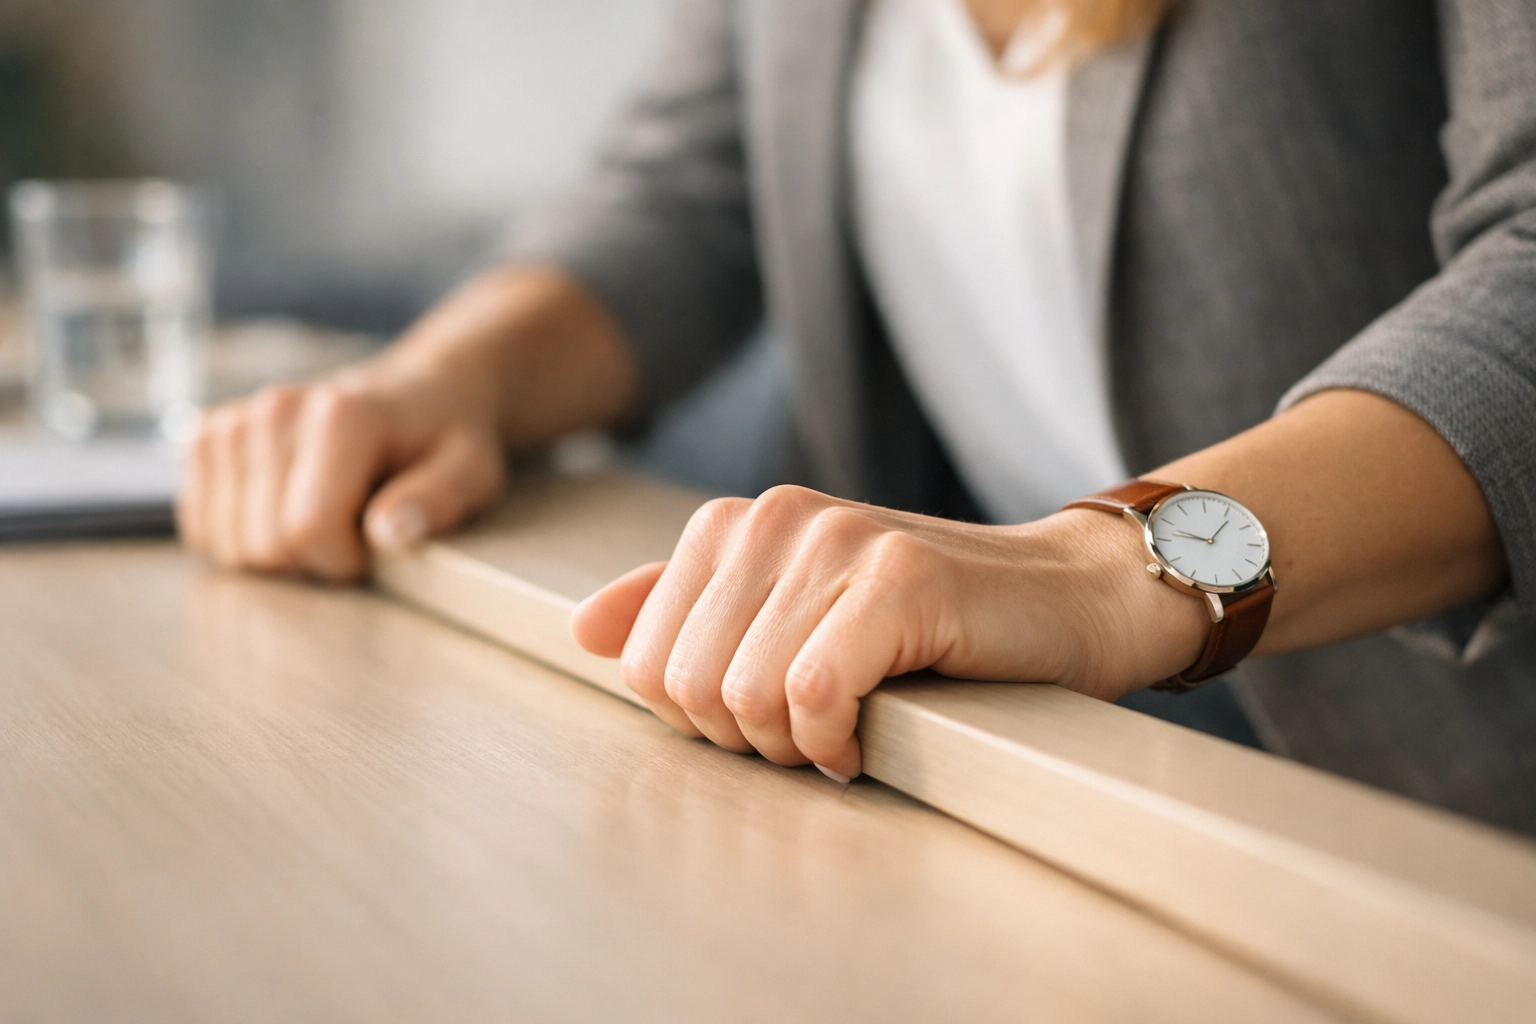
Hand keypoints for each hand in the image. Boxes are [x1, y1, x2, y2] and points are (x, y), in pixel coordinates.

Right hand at [177, 358, 504, 580]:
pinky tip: (285, 511)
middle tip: (353, 534)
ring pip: (225, 541)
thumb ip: (435, 501)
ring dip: (278, 551)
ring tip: (325, 516)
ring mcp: (236, 420)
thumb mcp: (470, 472)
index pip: (307, 531)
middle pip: (262, 543)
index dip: (343, 563)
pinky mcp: (208, 436)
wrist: (418, 394)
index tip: (375, 546)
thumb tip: (388, 534)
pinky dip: (242, 536)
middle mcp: (277, 409)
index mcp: (341, 417)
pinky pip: (202, 524)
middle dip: (311, 561)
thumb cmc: (444, 440)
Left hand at [570, 486, 1208, 778]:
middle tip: (812, 734)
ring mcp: (837, 540)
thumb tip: (582, 630)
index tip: (769, 720)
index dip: (702, 720)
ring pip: (745, 695)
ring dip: (794, 747)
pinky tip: (869, 738)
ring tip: (844, 732)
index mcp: (733, 524)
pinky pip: (812, 697)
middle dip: (745, 739)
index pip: (643, 662)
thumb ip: (686, 611)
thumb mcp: (791, 612)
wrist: (1067, 599)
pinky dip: (835, 743)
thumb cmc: (928, 623)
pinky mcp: (898, 577)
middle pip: (687, 685)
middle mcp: (774, 516)